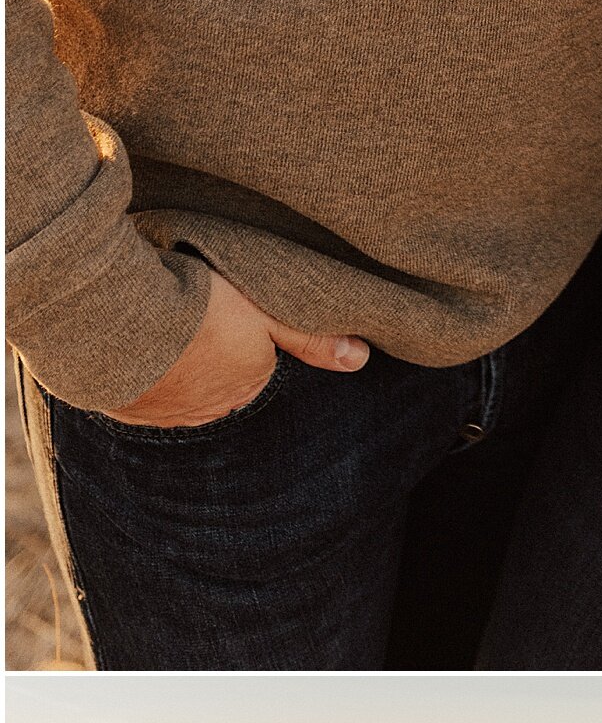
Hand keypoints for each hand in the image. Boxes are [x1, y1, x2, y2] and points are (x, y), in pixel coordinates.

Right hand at [104, 266, 367, 424]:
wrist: (119, 319)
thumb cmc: (200, 307)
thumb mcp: (265, 309)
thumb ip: (312, 336)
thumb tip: (361, 358)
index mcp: (249, 384)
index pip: (258, 367)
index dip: (248, 337)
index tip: (233, 314)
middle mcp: (211, 409)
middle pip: (220, 382)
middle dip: (213, 358)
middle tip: (200, 321)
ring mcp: (168, 414)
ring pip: (181, 391)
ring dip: (177, 368)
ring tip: (168, 333)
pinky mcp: (128, 411)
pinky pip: (142, 398)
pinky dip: (142, 376)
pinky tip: (139, 350)